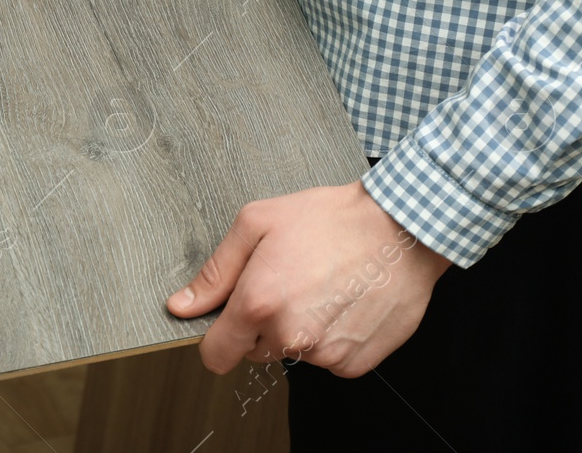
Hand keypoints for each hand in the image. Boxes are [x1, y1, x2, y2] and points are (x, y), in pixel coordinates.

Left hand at [167, 182, 452, 377]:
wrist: (399, 228)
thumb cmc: (329, 219)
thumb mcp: (257, 224)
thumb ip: (215, 272)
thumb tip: (182, 305)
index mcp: (259, 303)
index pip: (216, 355)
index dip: (218, 338)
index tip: (229, 322)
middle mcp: (291, 336)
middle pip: (255, 350)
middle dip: (263, 323)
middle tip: (288, 282)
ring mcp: (326, 353)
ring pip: (294, 353)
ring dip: (299, 329)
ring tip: (321, 286)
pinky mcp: (357, 362)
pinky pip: (329, 359)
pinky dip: (331, 338)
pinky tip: (343, 303)